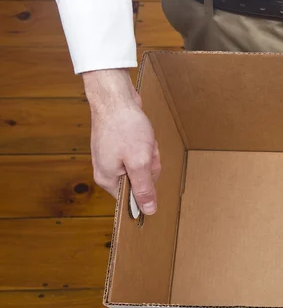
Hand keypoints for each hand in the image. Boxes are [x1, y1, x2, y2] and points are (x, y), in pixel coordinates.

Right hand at [83, 69, 160, 214]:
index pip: (131, 198)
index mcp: (107, 179)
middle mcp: (107, 170)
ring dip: (150, 152)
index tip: (146, 169)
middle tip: (145, 150)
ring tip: (144, 140)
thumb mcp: (139, 162)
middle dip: (150, 165)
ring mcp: (113, 157)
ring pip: (143, 165)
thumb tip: (148, 211)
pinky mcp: (119, 146)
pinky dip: (146, 144)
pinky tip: (143, 134)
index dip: (146, 186)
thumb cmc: (124, 126)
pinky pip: (141, 153)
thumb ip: (144, 188)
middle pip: (141, 180)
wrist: (115, 96)